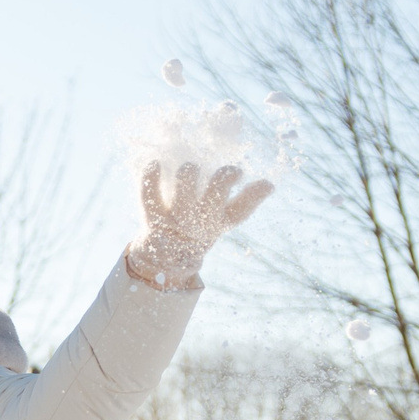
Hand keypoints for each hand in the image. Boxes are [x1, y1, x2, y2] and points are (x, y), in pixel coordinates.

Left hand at [123, 162, 272, 291]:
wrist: (168, 256)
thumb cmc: (203, 227)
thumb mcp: (226, 219)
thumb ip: (248, 200)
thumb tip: (270, 184)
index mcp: (219, 220)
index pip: (240, 207)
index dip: (240, 186)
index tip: (238, 172)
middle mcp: (199, 219)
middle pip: (216, 190)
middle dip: (221, 176)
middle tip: (216, 175)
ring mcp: (175, 216)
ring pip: (186, 182)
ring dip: (190, 170)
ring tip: (190, 170)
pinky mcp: (152, 214)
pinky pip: (149, 191)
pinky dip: (151, 174)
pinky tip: (155, 163)